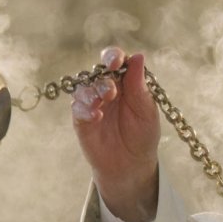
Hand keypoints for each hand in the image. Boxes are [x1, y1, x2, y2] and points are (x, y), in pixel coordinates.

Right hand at [73, 47, 160, 221]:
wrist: (131, 165)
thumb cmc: (142, 135)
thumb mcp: (146, 110)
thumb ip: (139, 85)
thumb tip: (137, 56)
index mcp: (124, 81)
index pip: (115, 60)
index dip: (112, 57)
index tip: (114, 62)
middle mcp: (106, 88)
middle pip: (96, 72)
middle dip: (103, 79)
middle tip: (111, 93)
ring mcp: (92, 103)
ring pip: (83, 87)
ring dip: (91, 92)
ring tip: (102, 102)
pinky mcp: (81, 119)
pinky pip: (76, 108)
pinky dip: (84, 109)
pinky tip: (96, 117)